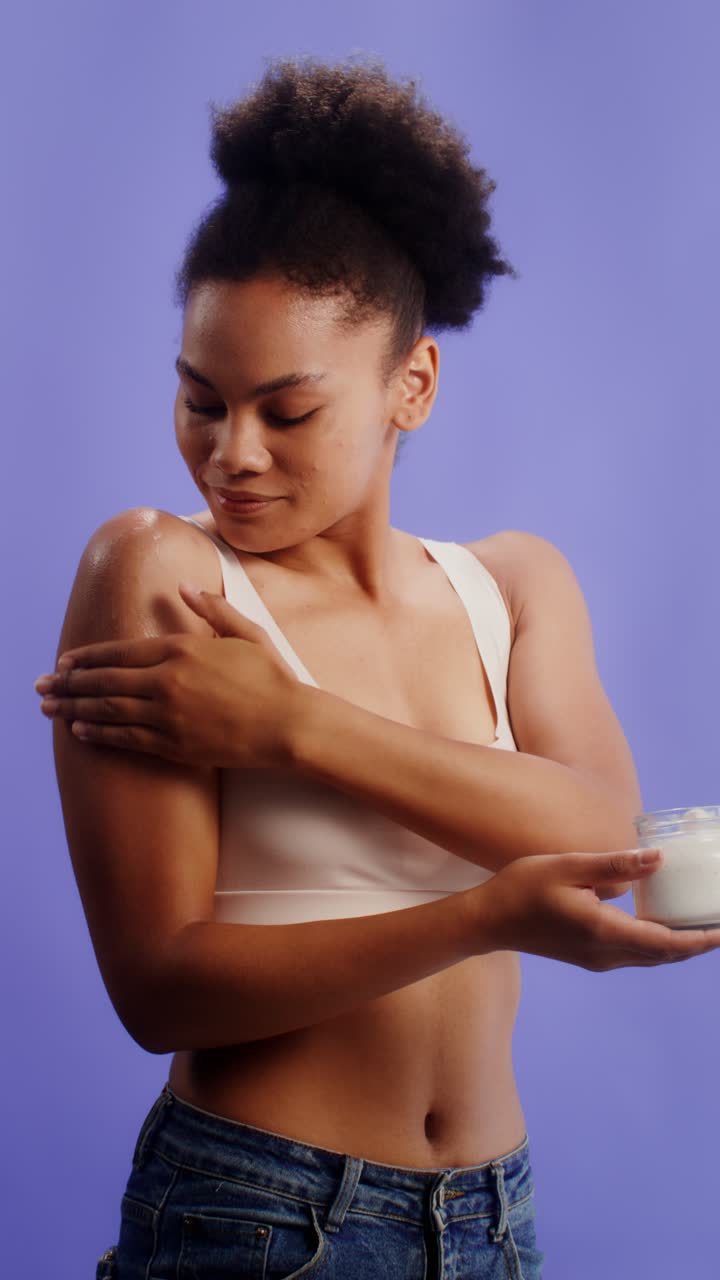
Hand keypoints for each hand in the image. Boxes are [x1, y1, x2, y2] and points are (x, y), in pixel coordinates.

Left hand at [33, 584, 302, 768]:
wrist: (289, 724)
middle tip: (41, 685)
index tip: (64, 661)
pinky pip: (126, 738)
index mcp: (182, 649)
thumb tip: (183, 586)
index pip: (119, 651)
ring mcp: (168, 715)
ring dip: (74, 708)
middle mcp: (168, 681)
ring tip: (50, 708)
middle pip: (104, 681)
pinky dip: (99, 733)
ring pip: (108, 710)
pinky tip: (81, 730)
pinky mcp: (174, 744)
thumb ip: (212, 607)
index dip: (86, 657)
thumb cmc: (272, 676)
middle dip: (68, 683)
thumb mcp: (246, 632)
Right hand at [468, 847, 719, 969]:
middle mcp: (605, 954)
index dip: (699, 940)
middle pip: (663, 955)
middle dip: (696, 944)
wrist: (489, 920)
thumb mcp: (569, 867)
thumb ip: (615, 865)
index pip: (665, 943)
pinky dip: (657, 945)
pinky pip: (634, 955)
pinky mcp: (589, 956)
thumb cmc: (523, 888)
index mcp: (603, 932)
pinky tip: (662, 927)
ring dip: (678, 946)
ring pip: (650, 958)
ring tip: (701, 927)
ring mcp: (596, 959)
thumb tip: (659, 859)